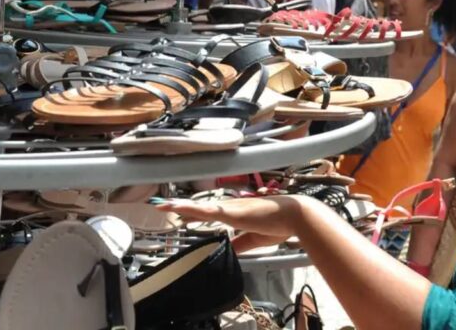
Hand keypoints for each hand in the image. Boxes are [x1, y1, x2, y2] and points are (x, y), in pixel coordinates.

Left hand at [157, 195, 306, 247]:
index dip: (192, 211)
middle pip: (199, 206)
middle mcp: (230, 207)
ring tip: (162, 205)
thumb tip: (229, 250)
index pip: (208, 211)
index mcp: (235, 213)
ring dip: (181, 206)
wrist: (294, 215)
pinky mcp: (234, 212)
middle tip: (160, 204)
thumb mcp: (256, 238)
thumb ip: (241, 243)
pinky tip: (183, 209)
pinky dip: (194, 209)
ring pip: (200, 206)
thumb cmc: (279, 224)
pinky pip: (210, 210)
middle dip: (180, 206)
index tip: (177, 211)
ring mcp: (231, 208)